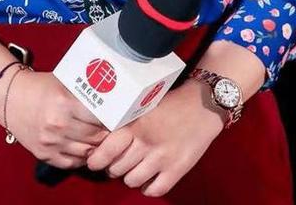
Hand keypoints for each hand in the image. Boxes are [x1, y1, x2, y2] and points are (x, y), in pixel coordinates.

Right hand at [0, 69, 110, 168]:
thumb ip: (84, 90)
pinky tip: (86, 148)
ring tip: (102, 139)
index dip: (112, 119)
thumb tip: (112, 94)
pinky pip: (72, 162)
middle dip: (107, 134)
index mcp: (64, 103)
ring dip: (97, 147)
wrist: (10, 98)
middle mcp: (58, 124)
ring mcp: (51, 142)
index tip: (119, 117)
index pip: (99, 117)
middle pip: (95, 137)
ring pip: (86, 152)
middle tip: (115, 130)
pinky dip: (83, 157)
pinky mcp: (45, 155)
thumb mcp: (63, 81)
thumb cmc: (41, 87)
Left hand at [85, 79, 225, 196]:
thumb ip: (127, 123)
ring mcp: (162, 158)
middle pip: (117, 168)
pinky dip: (148, 187)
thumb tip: (105, 141)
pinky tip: (150, 177)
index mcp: (137, 124)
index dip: (97, 159)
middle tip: (118, 162)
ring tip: (135, 168)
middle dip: (114, 167)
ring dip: (130, 177)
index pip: (108, 149)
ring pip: (132, 181)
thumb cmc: (170, 104)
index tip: (94, 161)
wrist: (202, 105)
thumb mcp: (144, 107)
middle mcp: (147, 143)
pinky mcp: (177, 170)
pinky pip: (153, 190)